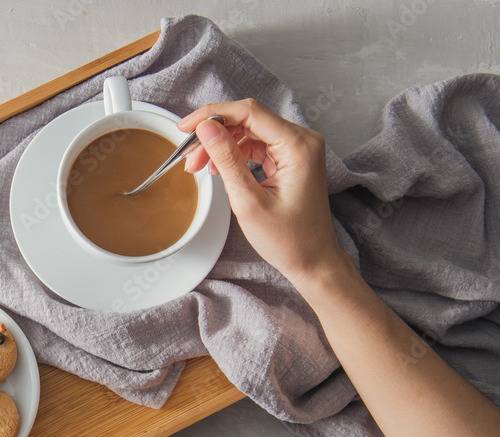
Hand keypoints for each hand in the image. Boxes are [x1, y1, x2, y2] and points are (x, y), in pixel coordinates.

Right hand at [179, 99, 347, 288]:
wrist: (313, 260)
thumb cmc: (289, 239)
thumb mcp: (248, 201)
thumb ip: (227, 160)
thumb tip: (207, 128)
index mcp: (298, 146)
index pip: (249, 113)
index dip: (213, 115)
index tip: (186, 126)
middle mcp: (302, 140)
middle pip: (248, 120)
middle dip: (214, 134)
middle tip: (189, 155)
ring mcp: (297, 148)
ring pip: (249, 132)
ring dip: (221, 144)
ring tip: (199, 166)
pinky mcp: (290, 158)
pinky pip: (257, 145)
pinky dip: (234, 153)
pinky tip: (218, 168)